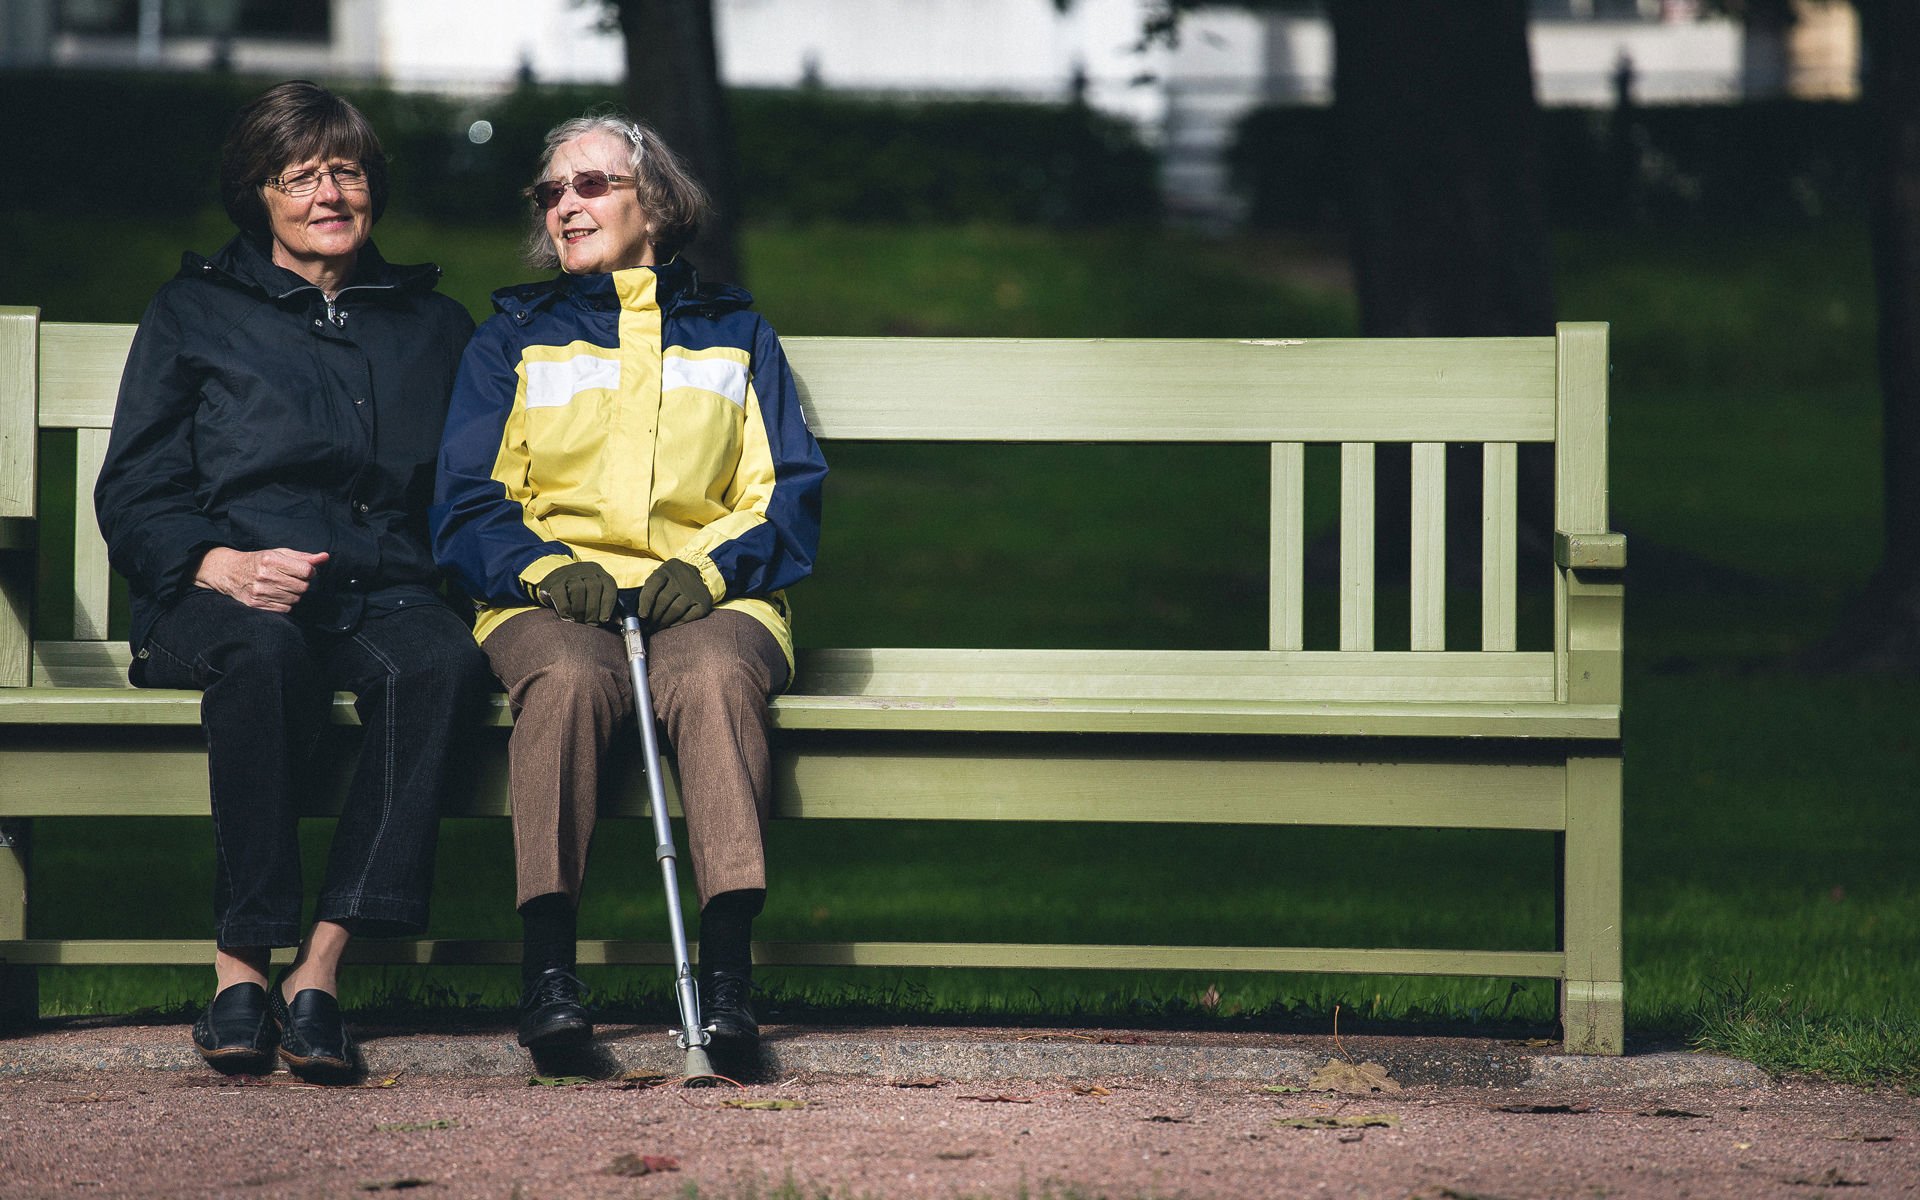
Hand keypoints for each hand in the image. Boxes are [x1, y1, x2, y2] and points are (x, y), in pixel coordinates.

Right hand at [195, 547, 328, 612]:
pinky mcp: (256, 604)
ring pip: (295, 599)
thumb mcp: (280, 553)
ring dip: (293, 593)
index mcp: (271, 559)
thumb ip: (304, 557)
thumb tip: (325, 557)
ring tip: (282, 586)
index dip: (309, 571)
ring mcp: (260, 591)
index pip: (306, 571)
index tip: (303, 570)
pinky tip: (276, 594)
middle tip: (291, 578)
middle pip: (302, 587)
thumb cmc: (259, 561)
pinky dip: (285, 603)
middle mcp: (264, 576)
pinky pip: (285, 609)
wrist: (229, 572)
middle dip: (302, 583)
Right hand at [536, 560, 617, 624]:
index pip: (609, 585)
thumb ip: (605, 606)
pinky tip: (568, 617)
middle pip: (594, 587)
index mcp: (599, 573)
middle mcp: (585, 570)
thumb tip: (619, 623)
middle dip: (593, 609)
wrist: (552, 578)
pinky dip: (565, 609)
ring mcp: (569, 574)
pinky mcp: (554, 582)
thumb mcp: (593, 594)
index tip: (604, 620)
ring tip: (579, 620)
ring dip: (580, 609)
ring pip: (578, 588)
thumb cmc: (579, 593)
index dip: (608, 604)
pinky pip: (560, 594)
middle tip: (591, 624)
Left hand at [635, 559, 714, 630]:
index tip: (642, 615)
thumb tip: (637, 613)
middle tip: (648, 626)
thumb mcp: (660, 576)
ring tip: (657, 627)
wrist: (698, 575)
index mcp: (667, 570)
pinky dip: (678, 623)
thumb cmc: (672, 580)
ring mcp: (694, 590)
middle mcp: (681, 578)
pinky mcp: (704, 602)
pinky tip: (671, 624)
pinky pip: (689, 616)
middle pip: (663, 600)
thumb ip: (650, 589)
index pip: (653, 585)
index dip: (646, 601)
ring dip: (664, 621)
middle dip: (653, 616)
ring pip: (675, 610)